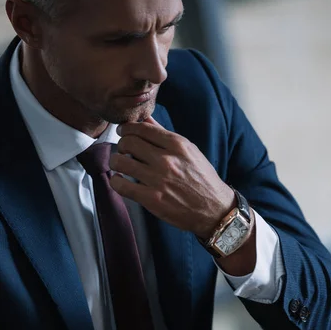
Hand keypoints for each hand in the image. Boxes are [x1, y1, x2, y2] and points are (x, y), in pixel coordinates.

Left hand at [110, 117, 234, 238]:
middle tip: (124, 150)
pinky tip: (121, 181)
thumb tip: (146, 120)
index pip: (141, 128)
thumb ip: (165, 135)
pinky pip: (121, 185)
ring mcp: (158, 180)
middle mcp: (166, 160)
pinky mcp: (151, 199)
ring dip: (116, 162)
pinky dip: (116, 182)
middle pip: (128, 142)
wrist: (214, 209)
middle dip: (122, 144)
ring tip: (121, 165)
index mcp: (177, 144)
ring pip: (120, 162)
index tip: (124, 132)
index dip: (127, 129)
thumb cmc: (203, 180)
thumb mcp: (190, 151)